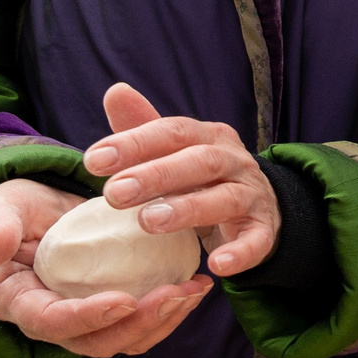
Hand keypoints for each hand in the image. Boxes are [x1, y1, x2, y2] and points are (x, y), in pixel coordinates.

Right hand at [0, 173, 211, 357]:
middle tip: (178, 294)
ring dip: (163, 321)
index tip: (125, 300)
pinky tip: (196, 284)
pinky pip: (141, 323)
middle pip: (95, 342)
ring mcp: (83, 320)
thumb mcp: (2, 207)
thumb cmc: (18, 206)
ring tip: (195, 289)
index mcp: (17, 301)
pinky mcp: (110, 311)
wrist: (42, 206)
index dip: (87, 317)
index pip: (50, 322)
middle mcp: (50, 320)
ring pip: (125, 340)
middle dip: (139, 324)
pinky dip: (170, 310)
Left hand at [83, 82, 281, 275]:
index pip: (173, 132)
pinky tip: (216, 266)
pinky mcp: (264, 230)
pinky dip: (239, 252)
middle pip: (199, 161)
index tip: (93, 161)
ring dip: (188, 209)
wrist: (259, 206)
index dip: (134, 143)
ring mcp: (252, 195)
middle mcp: (234, 161)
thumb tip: (115, 91)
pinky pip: (257, 240)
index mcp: (209, 137)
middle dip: (156, 175)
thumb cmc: (202, 178)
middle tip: (114, 194)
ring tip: (148, 222)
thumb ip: (144, 127)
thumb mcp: (175, 152)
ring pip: (225, 198)